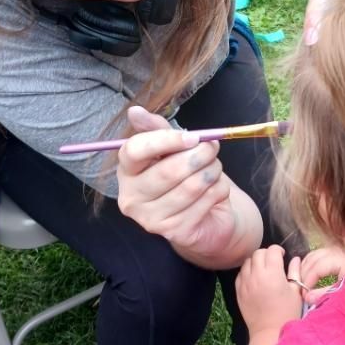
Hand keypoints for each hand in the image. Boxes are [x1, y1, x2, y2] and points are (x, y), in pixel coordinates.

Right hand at [117, 106, 236, 252]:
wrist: (204, 215)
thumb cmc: (183, 175)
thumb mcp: (170, 148)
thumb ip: (155, 129)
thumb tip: (134, 111)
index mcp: (126, 172)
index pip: (134, 151)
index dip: (165, 140)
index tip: (192, 136)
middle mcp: (131, 198)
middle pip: (167, 171)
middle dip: (199, 155)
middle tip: (212, 147)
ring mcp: (151, 219)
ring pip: (191, 186)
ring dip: (212, 171)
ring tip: (215, 167)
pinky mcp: (175, 233)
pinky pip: (205, 201)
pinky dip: (218, 189)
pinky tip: (216, 189)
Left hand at [236, 245, 303, 336]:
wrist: (269, 332)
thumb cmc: (287, 313)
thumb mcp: (296, 291)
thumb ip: (295, 271)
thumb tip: (295, 258)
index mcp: (272, 273)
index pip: (272, 250)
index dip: (278, 250)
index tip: (282, 256)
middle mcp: (257, 274)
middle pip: (258, 253)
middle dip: (267, 254)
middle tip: (273, 262)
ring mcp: (245, 282)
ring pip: (248, 261)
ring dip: (256, 261)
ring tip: (263, 269)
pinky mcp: (238, 290)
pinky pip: (241, 273)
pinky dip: (248, 271)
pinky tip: (255, 278)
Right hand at [298, 246, 344, 306]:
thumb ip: (327, 293)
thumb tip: (308, 298)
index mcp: (339, 259)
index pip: (316, 269)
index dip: (307, 282)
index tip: (304, 295)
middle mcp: (334, 250)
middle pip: (311, 261)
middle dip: (303, 276)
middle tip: (301, 291)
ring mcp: (333, 248)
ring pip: (311, 256)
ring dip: (304, 270)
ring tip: (303, 284)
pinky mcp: (333, 249)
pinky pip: (314, 255)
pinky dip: (308, 264)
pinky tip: (308, 275)